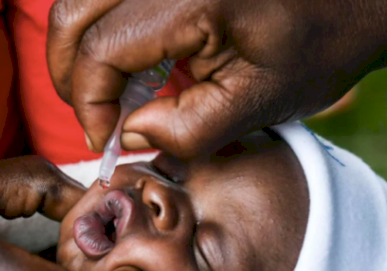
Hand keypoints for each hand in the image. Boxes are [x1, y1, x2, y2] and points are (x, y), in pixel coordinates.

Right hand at [47, 0, 386, 155]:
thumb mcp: (256, 103)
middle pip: (71, 15)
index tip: (104, 138)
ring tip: (112, 91)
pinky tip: (131, 60)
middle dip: (71, 75)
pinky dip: (101, 30)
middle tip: (97, 116)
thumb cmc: (315, 44)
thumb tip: (128, 133)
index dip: (90, 104)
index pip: (100, 51)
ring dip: (82, 50)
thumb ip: (185, 130)